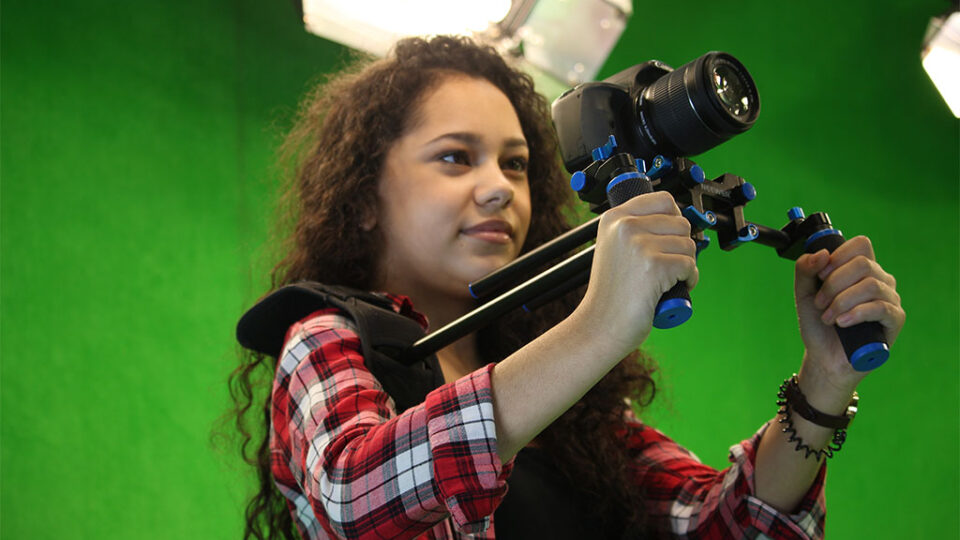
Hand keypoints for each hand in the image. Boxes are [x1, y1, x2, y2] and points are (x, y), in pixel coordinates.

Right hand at [576, 192, 698, 352]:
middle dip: (681, 246)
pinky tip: (671, 289)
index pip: (663, 200)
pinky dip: (688, 280)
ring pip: (689, 244)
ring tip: (666, 280)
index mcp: (614, 218)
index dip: (673, 220)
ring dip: (686, 265)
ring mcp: (639, 245)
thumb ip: (637, 230)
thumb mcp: (614, 248)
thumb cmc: (610, 294)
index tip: (668, 238)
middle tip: (666, 266)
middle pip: (680, 223)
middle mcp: (625, 226)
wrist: (599, 325)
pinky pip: (690, 266)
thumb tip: (677, 219)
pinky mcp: (655, 266)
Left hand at [794, 236, 904, 398]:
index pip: (860, 245)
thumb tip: (821, 253)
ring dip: (841, 301)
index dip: (838, 256)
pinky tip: (841, 323)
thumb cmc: (818, 323)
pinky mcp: (895, 319)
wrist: (824, 357)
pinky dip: (856, 313)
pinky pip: (881, 308)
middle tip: (820, 303)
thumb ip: (805, 270)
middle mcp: (879, 280)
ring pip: (870, 285)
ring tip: (828, 318)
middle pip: (863, 264)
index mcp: (861, 269)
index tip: (820, 275)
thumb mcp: (804, 293)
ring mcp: (890, 298)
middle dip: (834, 283)